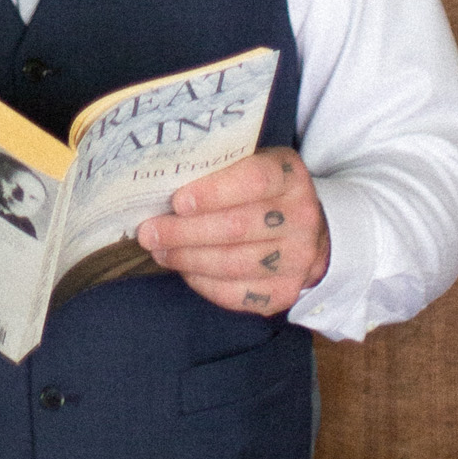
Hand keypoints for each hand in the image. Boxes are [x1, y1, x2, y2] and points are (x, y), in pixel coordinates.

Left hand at [136, 148, 329, 318]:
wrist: (309, 230)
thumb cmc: (261, 190)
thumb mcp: (250, 163)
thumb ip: (217, 168)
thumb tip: (161, 181)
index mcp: (290, 176)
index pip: (253, 180)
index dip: (213, 192)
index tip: (177, 202)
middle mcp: (301, 218)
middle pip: (236, 227)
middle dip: (185, 232)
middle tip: (149, 232)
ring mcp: (298, 259)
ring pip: (233, 263)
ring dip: (188, 259)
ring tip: (159, 251)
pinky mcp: (284, 292)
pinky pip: (236, 295)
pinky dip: (203, 283)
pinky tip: (184, 270)